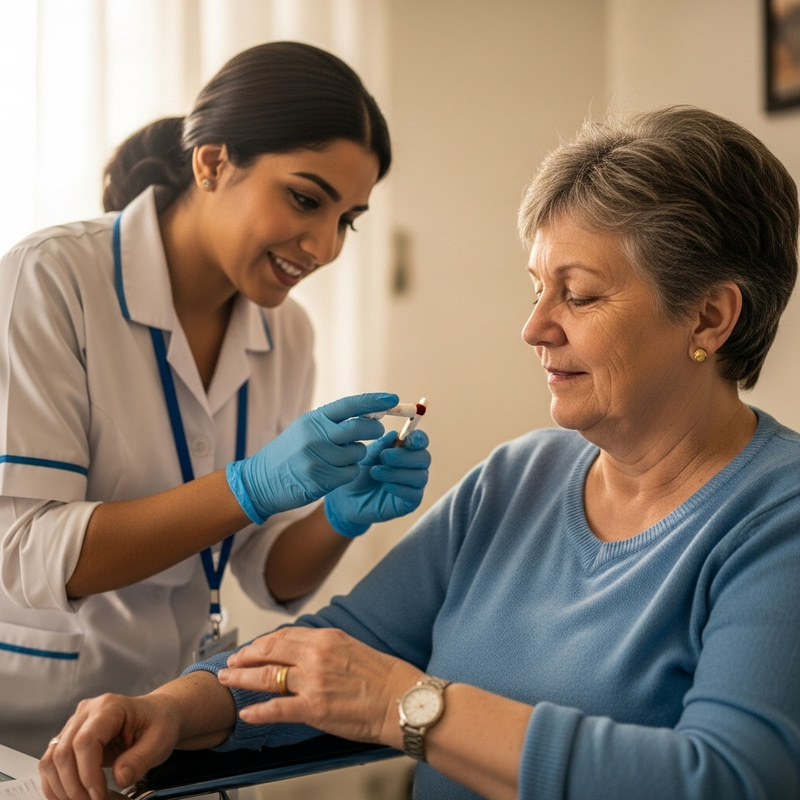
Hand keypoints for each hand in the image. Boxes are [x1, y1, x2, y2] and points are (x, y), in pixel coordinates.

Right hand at [39, 693, 179, 799]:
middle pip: (64, 752)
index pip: (86, 741)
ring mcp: (75, 724)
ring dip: (62, 788)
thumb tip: (120, 778)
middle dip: (74, 786)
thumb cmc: (159, 723)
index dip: (88, 773)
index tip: (99, 795)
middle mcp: (87, 712)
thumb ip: (140, 759)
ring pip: (52, 759)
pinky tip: (69, 797)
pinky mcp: (69, 738)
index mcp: (110, 707)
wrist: (157, 715)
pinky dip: (56, 784)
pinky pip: (51, 763)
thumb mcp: (160, 741)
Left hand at [218, 627, 421, 746]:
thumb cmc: (387, 678)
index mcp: (328, 638)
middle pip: (270, 652)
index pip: (285, 636)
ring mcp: (313, 682)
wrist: (403, 701)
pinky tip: (247, 714)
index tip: (253, 649)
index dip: (264, 643)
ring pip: (266, 677)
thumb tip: (309, 654)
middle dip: (245, 657)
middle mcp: (317, 655)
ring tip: (228, 681)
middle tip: (231, 662)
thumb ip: (328, 650)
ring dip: (242, 679)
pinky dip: (258, 712)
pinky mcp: (314, 709)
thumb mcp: (354, 649)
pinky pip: (277, 709)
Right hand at [227, 393, 398, 522]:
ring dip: (357, 456)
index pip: (350, 405)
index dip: (374, 402)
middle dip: (374, 431)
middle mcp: (316, 436)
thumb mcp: (305, 430)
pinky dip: (349, 472)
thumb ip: (332, 423)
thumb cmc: (288, 454)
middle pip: (360, 428)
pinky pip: (351, 472)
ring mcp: (318, 457)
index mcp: (313, 420)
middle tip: (377, 433)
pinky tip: (334, 473)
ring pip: (358, 453)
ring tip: (340, 458)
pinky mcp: (322, 478)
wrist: (260, 481)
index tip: (393, 399)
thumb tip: (370, 416)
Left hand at [323, 428, 430, 536]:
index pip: (420, 441)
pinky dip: (400, 488)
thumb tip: (394, 434)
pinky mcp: (410, 503)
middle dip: (405, 456)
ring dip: (398, 472)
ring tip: (376, 472)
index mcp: (405, 450)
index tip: (408, 439)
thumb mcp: (366, 456)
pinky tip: (386, 486)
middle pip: (424, 458)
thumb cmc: (360, 474)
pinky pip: (414, 494)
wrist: (348, 500)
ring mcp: (414, 486)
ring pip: (420, 476)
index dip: (419, 438)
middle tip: (384, 456)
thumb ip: (380, 445)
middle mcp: (414, 467)